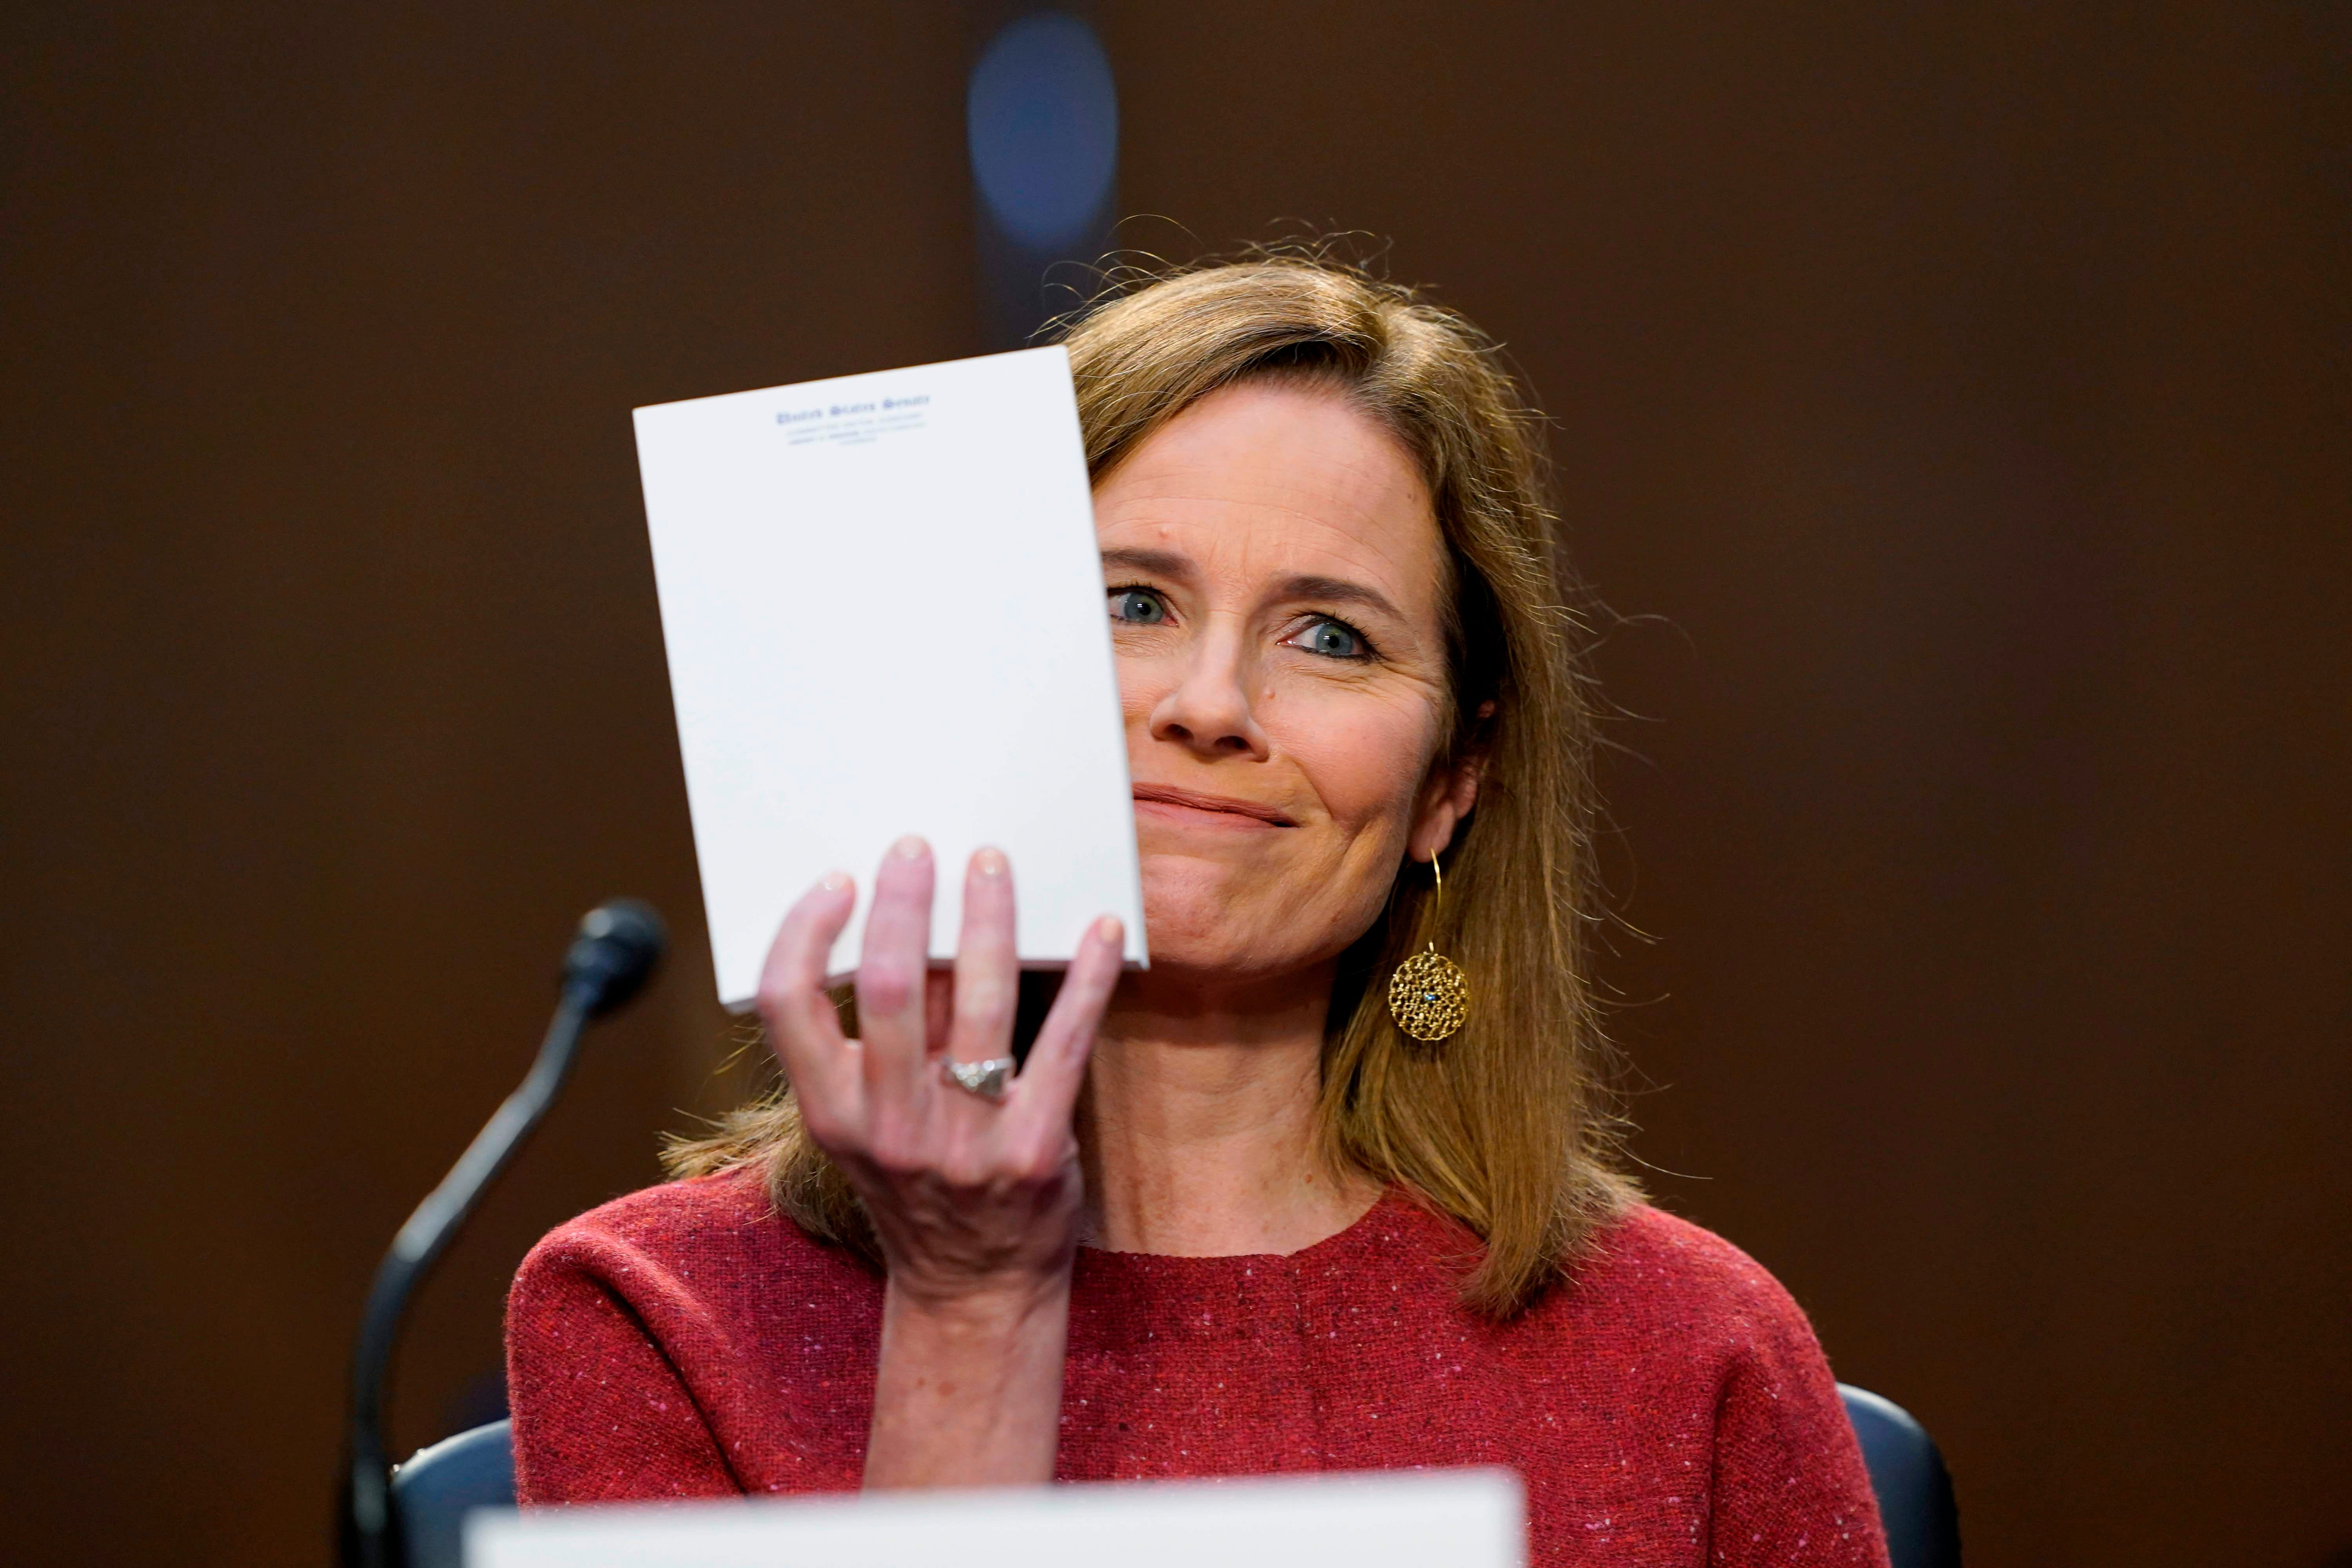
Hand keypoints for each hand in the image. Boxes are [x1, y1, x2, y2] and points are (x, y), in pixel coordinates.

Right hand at [756, 836, 1125, 1307]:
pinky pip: (1065, 1042)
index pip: (787, 1005)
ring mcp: (964, 1141)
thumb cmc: (917, 1185)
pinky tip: (1103, 929)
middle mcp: (889, 1127)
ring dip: (988, 921)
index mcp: (831, 1114)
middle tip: (917, 847)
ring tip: (994, 866)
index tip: (838, 881)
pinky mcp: (1036, 1148)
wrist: (977, 1287)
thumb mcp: (869, 1125)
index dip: (804, 933)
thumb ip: (880, 1040)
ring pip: (976, 1004)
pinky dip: (1088, 978)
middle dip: (901, 905)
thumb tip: (902, 925)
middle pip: (886, 989)